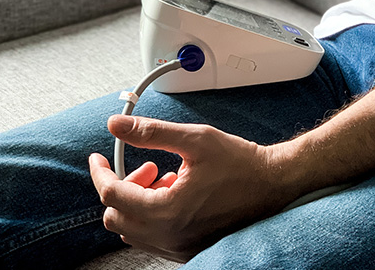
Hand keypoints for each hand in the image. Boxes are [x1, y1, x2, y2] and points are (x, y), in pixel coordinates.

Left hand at [89, 115, 296, 261]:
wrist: (275, 185)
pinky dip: (153, 215)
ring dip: (139, 202)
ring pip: (132, 230)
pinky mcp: (189, 250)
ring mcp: (179, 247)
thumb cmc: (241, 163)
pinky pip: (152, 238)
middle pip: (116, 216)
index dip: (100, 172)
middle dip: (125, 187)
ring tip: (168, 179)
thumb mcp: (195, 139)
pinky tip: (178, 194)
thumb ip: (152, 132)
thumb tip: (116, 125)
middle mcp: (170, 236)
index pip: (112, 194)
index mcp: (167, 211)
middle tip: (149, 166)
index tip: (99, 158)